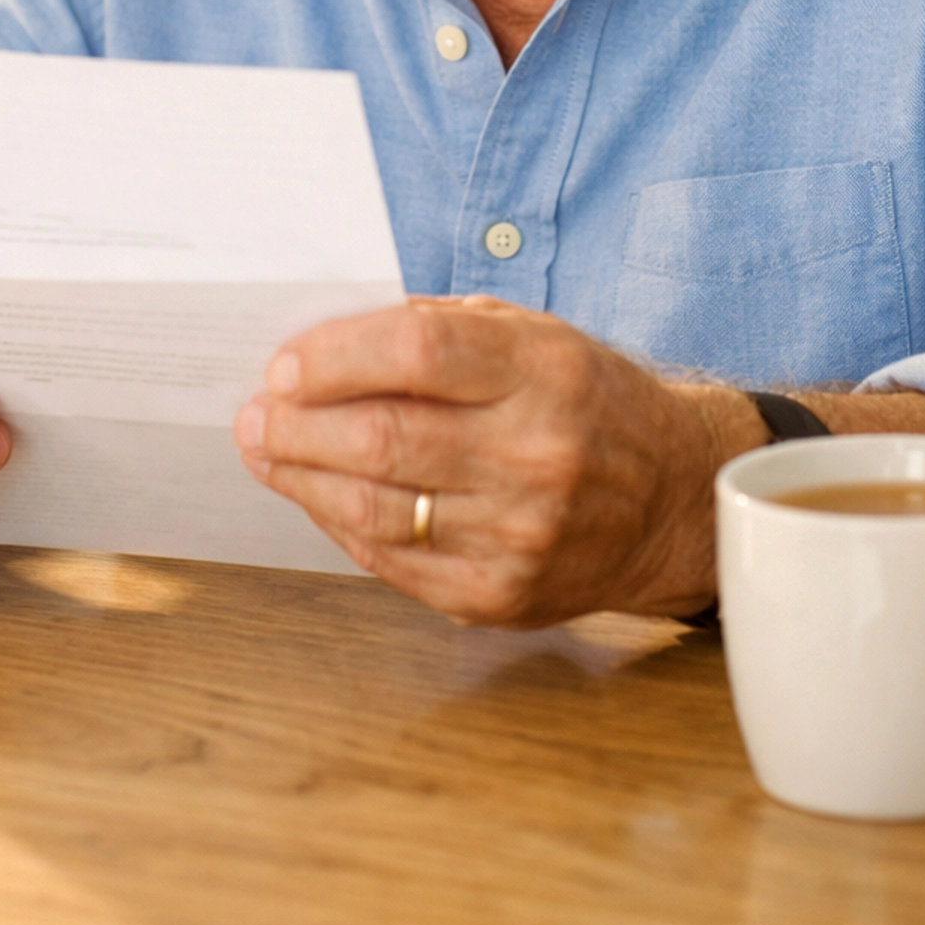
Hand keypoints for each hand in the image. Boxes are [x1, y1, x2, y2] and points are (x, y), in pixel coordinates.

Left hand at [233, 296, 761, 626]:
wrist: (670, 500)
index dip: (334, 357)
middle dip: (295, 425)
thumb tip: (325, 346)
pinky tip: (318, 496)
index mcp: (545, 371)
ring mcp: (520, 532)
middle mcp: (537, 452)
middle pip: (382, 436)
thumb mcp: (533, 334)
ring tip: (267, 453)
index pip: (416, 354)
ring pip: (374, 506)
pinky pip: (391, 560)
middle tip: (255, 414)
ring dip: (301, 476)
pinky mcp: (501, 594)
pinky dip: (340, 525)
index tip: (285, 364)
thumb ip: (440, 331)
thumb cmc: (586, 401)